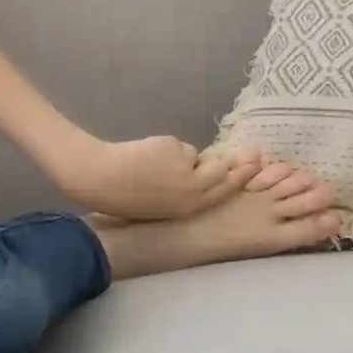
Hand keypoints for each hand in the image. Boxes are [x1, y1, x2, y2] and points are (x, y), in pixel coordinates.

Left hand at [53, 134, 245, 221]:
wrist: (97, 176)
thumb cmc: (124, 195)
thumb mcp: (162, 203)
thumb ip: (186, 193)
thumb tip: (206, 172)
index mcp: (190, 207)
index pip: (225, 190)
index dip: (240, 177)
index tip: (254, 166)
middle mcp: (194, 189)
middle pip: (223, 170)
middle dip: (229, 162)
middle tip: (243, 152)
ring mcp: (184, 167)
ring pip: (196, 155)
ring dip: (183, 155)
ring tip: (157, 161)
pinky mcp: (173, 149)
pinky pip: (177, 145)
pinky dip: (165, 147)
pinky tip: (146, 153)